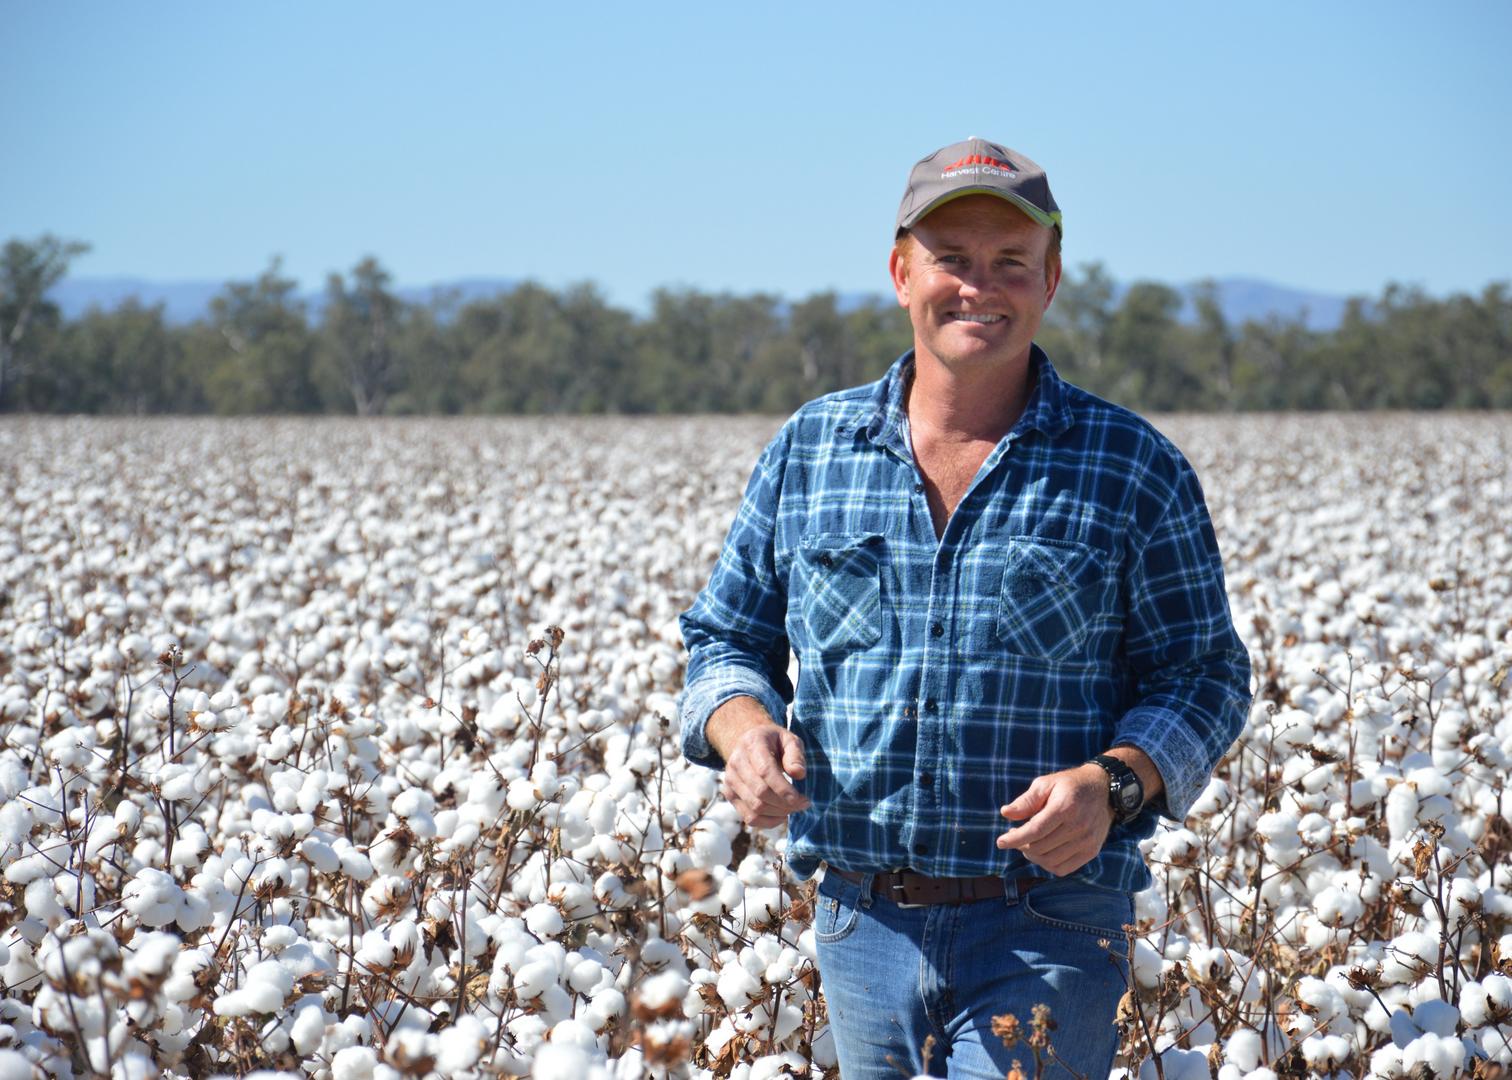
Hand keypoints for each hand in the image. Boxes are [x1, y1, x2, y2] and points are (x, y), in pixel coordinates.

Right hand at [720, 724, 810, 828]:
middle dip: (785, 803)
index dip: (784, 789)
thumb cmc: (774, 742)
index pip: (765, 771)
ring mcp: (730, 780)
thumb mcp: (789, 740)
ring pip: (755, 807)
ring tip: (794, 807)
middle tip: (803, 804)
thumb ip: (795, 755)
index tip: (803, 799)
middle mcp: (736, 762)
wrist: (749, 742)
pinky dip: (768, 822)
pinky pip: (749, 817)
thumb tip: (799, 774)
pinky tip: (782, 816)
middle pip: (760, 792)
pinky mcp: (730, 794)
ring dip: (779, 813)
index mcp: (752, 744)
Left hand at [996, 764, 1113, 875]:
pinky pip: (1063, 869)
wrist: (1104, 790)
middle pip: (1041, 848)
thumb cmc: (1069, 785)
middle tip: (1015, 836)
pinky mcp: (1091, 851)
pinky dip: (1048, 864)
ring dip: (1033, 856)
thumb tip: (1005, 813)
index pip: (1035, 830)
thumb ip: (1026, 800)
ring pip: (1050, 861)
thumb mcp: (1046, 784)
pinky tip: (1043, 852)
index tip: (1000, 842)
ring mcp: (1087, 841)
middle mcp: (1079, 826)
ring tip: (1027, 843)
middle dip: (1022, 845)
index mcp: (1065, 807)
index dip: (1015, 839)